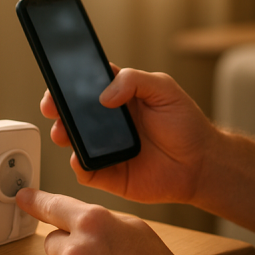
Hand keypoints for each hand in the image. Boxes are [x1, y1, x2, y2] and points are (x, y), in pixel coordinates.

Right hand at [41, 67, 217, 204]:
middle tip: (53, 107)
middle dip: (57, 108)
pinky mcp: (109, 174)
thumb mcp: (164, 89)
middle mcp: (108, 122)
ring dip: (62, 134)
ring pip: (72, 140)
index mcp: (119, 97)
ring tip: (63, 132)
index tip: (57, 81)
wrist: (201, 163)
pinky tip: (80, 157)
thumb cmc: (186, 124)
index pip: (85, 85)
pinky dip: (78, 165)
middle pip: (72, 112)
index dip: (68, 82)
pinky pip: (85, 170)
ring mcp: (106, 148)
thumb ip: (134, 80)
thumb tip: (104, 95)